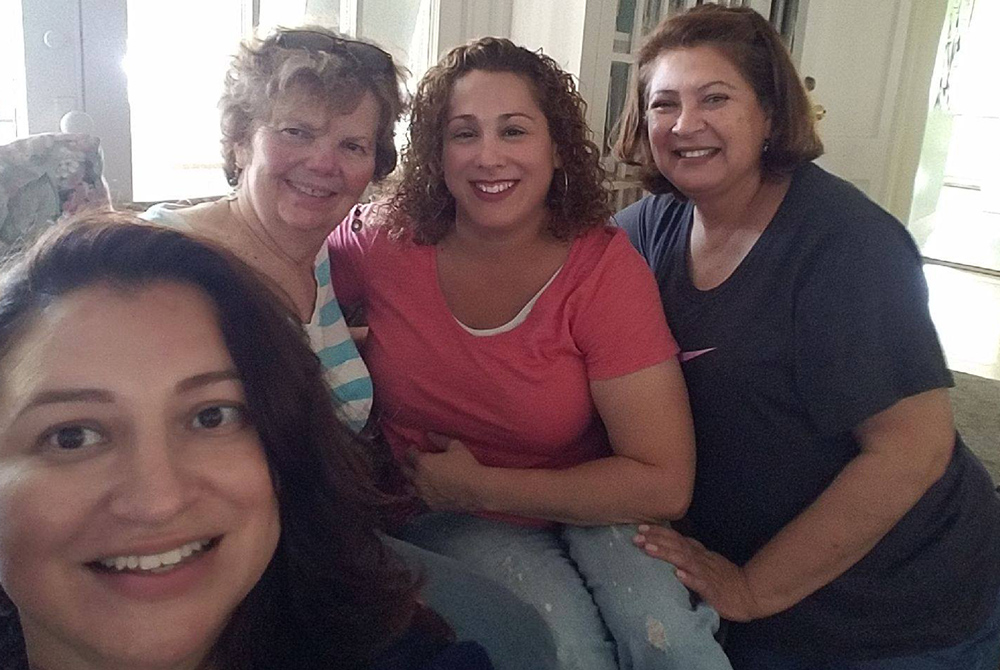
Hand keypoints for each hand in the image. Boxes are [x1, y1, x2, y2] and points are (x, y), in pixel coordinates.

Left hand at [401, 434, 489, 512]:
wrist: (476, 490)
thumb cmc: (466, 465)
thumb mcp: (456, 447)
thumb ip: (441, 440)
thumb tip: (430, 434)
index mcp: (423, 463)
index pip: (409, 454)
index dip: (411, 450)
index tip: (416, 448)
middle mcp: (419, 479)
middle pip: (405, 471)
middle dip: (407, 464)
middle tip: (412, 462)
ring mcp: (424, 494)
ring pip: (409, 487)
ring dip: (410, 481)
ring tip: (415, 478)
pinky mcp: (431, 505)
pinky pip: (420, 498)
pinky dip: (421, 493)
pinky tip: (426, 491)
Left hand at [633, 524, 763, 621]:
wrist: (750, 593)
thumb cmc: (725, 580)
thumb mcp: (705, 564)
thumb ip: (689, 557)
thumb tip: (668, 550)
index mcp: (698, 553)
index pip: (676, 538)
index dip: (659, 532)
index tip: (640, 527)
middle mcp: (700, 559)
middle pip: (676, 545)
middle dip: (656, 539)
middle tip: (636, 535)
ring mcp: (706, 573)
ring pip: (684, 560)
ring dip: (666, 553)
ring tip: (649, 549)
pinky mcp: (712, 589)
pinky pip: (700, 583)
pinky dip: (689, 577)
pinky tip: (677, 574)